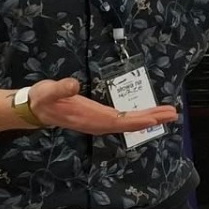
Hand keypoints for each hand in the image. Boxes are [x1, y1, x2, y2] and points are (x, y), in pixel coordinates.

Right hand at [27, 78, 178, 133]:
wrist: (35, 109)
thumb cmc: (42, 99)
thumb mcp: (47, 91)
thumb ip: (59, 89)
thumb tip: (73, 85)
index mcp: (89, 117)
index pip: (117, 121)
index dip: (137, 120)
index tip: (155, 118)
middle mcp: (98, 123)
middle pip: (129, 123)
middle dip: (151, 119)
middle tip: (173, 114)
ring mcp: (100, 122)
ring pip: (128, 122)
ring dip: (149, 118)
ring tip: (169, 114)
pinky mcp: (100, 118)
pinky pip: (124, 119)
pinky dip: (139, 117)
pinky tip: (150, 115)